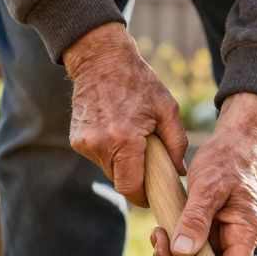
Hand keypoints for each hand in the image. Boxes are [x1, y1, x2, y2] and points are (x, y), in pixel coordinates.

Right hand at [63, 23, 186, 202]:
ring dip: (122, 163)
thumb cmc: (139, 83)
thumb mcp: (167, 109)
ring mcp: (84, 143)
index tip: (153, 193)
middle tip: (147, 161)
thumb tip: (179, 173)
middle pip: (120, 181)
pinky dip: (109, 152)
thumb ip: (177, 144)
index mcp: (123, 140)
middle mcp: (99, 145)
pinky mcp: (76, 140)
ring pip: (108, 170)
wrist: (100, 59)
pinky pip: (98, 157)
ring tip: (131, 139)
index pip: (130, 187)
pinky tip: (116, 131)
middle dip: (135, 177)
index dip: (143, 195)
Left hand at [151, 93, 256, 255]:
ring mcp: (224, 235)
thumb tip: (183, 253)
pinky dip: (175, 245)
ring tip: (158, 235)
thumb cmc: (227, 160)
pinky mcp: (211, 228)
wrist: (235, 140)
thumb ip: (196, 220)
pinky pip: (193, 248)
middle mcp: (237, 239)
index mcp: (245, 233)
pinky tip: (162, 231)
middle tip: (159, 248)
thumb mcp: (208, 186)